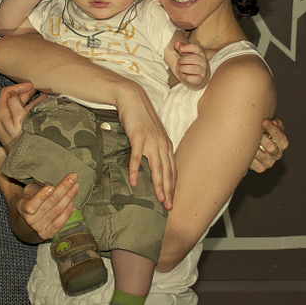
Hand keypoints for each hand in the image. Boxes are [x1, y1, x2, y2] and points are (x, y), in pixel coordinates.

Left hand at [0, 82, 45, 152]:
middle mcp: (0, 119)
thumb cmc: (23, 139)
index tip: (31, 85)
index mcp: (0, 114)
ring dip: (28, 101)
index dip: (19, 87)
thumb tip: (14, 95)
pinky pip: (18, 116)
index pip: (6, 93)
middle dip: (24, 94)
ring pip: (16, 108)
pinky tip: (38, 107)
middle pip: (11, 100)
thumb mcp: (20, 118)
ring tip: (42, 96)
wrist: (25, 160)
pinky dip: (28, 110)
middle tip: (37, 89)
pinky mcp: (11, 131)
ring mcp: (5, 126)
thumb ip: (15, 102)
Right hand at [11, 174, 79, 240]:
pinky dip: (66, 214)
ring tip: (75, 187)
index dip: (42, 196)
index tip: (51, 187)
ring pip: (56, 211)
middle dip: (63, 189)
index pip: (31, 204)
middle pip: (50, 204)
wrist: (26, 221)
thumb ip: (37, 187)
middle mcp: (30, 220)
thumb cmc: (28, 200)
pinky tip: (72, 204)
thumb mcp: (28, 191)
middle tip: (72, 178)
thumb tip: (50, 185)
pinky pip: (59, 224)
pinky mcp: (47, 234)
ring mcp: (38, 228)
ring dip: (68, 198)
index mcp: (22, 207)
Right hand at [113, 84, 175, 208]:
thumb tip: (154, 163)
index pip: (173, 169)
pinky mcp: (138, 137)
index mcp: (166, 144)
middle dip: (169, 190)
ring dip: (158, 184)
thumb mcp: (152, 133)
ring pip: (157, 167)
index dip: (173, 185)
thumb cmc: (140, 117)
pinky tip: (134, 182)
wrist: (132, 98)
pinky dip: (136, 171)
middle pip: (168, 171)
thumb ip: (155, 147)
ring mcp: (151, 141)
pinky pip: (137, 158)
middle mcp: (162, 144)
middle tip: (168, 206)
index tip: (172, 200)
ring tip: (158, 199)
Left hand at [174, 41, 209, 88]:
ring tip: (178, 68)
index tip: (180, 49)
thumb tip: (176, 43)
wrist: (197, 77)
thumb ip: (181, 48)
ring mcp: (202, 71)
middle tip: (178, 62)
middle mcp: (203, 61)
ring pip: (192, 69)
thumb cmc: (190, 63)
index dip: (188, 47)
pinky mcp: (200, 79)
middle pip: (193, 58)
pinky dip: (187, 77)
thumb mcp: (186, 54)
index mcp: (200, 53)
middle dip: (182, 60)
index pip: (196, 48)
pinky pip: (194, 79)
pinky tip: (183, 75)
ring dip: (182, 68)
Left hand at [250, 118, 286, 172]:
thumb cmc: (265, 134)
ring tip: (247, 140)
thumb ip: (274, 124)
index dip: (271, 128)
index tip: (264, 121)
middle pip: (271, 148)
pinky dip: (247, 153)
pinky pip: (251, 160)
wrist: (259, 150)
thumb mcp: (271, 127)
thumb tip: (274, 122)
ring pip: (258, 154)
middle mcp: (277, 154)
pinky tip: (245, 148)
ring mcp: (268, 162)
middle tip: (254, 133)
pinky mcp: (260, 168)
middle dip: (262, 139)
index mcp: (283, 143)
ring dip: (252, 146)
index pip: (279, 135)